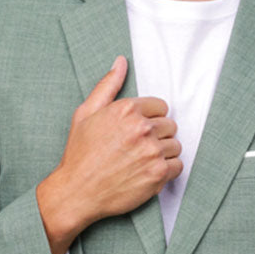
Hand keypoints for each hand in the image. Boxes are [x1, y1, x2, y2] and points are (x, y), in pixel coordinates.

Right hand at [37, 56, 182, 253]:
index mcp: (127, 109)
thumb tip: (121, 61)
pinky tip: (148, 172)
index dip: (149, 119)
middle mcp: (142, 128)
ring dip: (163, 153)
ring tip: (142, 161)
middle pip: (170, 125)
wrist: (77, 192)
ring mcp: (152, 152)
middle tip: (137, 148)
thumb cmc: (79, 154)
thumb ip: (107, 85)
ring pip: (175, 146)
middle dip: (157, 135)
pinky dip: (167, 171)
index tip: (137, 131)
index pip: (160, 106)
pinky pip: (178, 166)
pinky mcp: (158, 174)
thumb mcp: (86, 113)